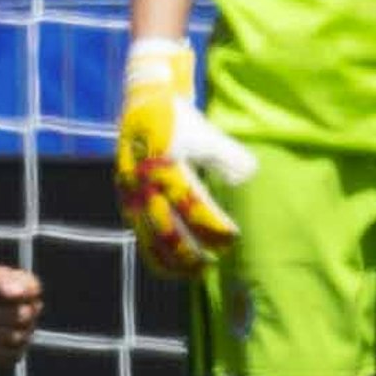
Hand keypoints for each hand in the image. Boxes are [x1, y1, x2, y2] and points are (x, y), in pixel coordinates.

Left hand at [0, 263, 42, 366]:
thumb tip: (20, 292)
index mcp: (22, 287)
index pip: (34, 289)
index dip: (18, 293)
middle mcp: (27, 310)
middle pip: (27, 315)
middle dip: (2, 315)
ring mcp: (22, 333)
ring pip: (20, 337)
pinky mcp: (12, 354)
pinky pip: (13, 356)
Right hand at [114, 37, 257, 278]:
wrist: (142, 102)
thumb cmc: (180, 118)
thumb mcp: (205, 132)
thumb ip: (227, 155)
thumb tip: (249, 174)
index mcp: (164, 164)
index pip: (191, 205)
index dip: (212, 225)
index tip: (232, 237)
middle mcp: (143, 183)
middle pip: (167, 229)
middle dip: (192, 252)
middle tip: (215, 263)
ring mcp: (131, 194)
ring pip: (150, 238)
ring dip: (173, 260)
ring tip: (196, 273)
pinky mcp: (126, 200)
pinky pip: (140, 234)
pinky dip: (156, 254)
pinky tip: (173, 268)